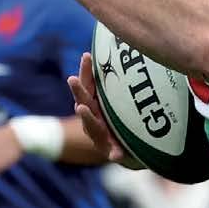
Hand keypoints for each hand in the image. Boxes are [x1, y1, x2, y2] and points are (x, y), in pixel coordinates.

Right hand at [67, 51, 127, 165]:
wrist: (136, 152)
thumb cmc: (128, 123)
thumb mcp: (126, 102)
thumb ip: (127, 85)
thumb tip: (133, 53)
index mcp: (96, 105)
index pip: (89, 85)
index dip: (87, 71)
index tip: (87, 55)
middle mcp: (95, 119)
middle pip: (84, 103)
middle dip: (79, 91)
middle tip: (72, 79)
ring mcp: (101, 137)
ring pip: (93, 127)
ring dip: (88, 118)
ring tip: (82, 109)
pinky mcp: (112, 153)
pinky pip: (113, 153)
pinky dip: (114, 152)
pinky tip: (116, 154)